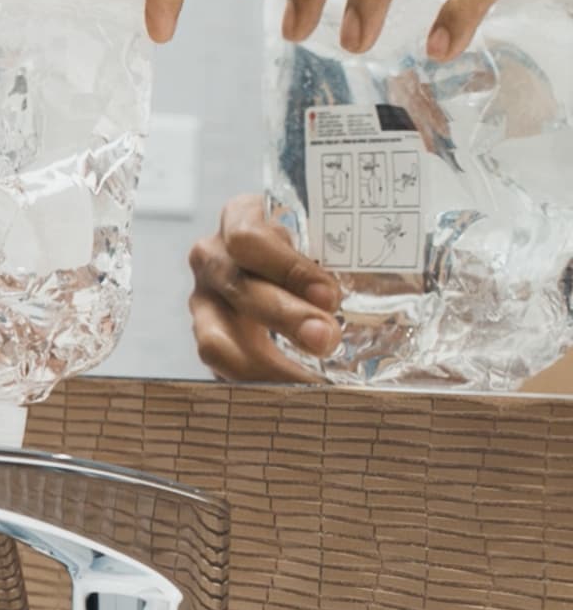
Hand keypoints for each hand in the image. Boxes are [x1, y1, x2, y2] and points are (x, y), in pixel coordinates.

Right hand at [188, 196, 342, 381]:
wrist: (278, 261)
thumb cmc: (310, 243)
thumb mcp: (322, 235)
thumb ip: (346, 252)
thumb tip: (406, 283)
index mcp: (240, 218)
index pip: (247, 239)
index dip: (286, 269)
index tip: (329, 296)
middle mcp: (212, 257)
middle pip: (238, 288)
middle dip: (285, 318)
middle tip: (328, 340)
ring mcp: (203, 299)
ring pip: (216, 338)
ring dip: (267, 363)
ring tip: (310, 380)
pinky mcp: (207, 336)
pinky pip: (221, 367)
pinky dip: (259, 382)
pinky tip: (296, 392)